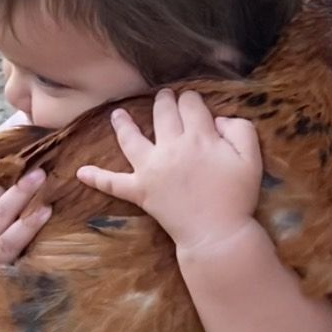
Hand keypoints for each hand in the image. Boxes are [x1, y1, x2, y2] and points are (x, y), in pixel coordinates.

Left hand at [76, 90, 261, 252]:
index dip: (192, 100)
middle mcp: (171, 147)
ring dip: (123, 124)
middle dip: (164, 101)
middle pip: (163, 113)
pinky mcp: (140, 191)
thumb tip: (219, 119)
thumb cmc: (237, 197)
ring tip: (117, 114)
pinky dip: (97, 178)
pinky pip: (113, 184)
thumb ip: (240, 129)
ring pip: (131, 139)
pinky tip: (80, 172)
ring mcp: (151, 168)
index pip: (191, 105)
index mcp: (199, 136)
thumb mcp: (251, 158)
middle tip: (165, 97)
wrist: (217, 234)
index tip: (194, 103)